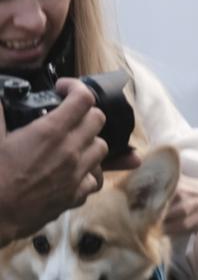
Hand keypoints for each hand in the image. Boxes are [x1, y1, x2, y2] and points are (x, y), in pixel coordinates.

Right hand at [0, 85, 108, 242]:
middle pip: (98, 119)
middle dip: (85, 113)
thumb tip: (1, 97)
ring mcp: (76, 174)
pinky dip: (87, 174)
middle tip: (69, 117)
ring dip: (90, 142)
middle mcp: (70, 150)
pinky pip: (94, 179)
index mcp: (51, 131)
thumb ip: (1, 114)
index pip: (84, 98)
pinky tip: (72, 173)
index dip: (76, 87)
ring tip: (72, 145)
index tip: (63, 89)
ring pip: (102, 148)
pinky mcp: (74, 196)